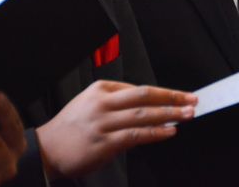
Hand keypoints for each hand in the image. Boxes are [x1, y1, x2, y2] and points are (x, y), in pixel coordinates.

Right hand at [36, 80, 196, 180]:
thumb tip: (149, 111)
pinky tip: (169, 132)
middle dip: (172, 97)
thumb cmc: (71, 128)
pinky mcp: (103, 143)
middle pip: (144, 95)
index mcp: (101, 89)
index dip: (164, 92)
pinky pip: (135, 135)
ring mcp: (103, 123)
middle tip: (192, 100)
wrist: (46, 149)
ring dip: (168, 114)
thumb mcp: (91, 104)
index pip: (140, 89)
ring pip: (142, 115)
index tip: (182, 95)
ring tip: (187, 115)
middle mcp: (102, 103)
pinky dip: (155, 133)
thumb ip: (119, 105)